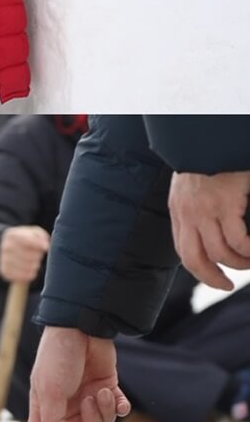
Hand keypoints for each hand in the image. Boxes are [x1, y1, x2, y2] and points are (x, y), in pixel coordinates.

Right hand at [0, 225, 49, 283]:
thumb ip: (41, 237)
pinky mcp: (4, 271)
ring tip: (34, 261)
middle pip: (29, 255)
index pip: (26, 240)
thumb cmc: (27, 240)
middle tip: (38, 254)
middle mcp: (5, 247)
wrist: (11, 250)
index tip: (46, 247)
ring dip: (35, 265)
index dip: (37, 244)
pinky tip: (30, 268)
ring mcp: (3, 260)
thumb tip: (45, 246)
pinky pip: (23, 276)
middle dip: (38, 256)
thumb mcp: (34, 233)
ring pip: (27, 266)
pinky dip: (30, 273)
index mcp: (12, 235)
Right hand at [23, 327, 131, 421]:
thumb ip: (54, 421)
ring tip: (100, 391)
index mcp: (45, 409)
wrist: (81, 327)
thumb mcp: (47, 389)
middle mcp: (65, 408)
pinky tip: (118, 399)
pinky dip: (119, 408)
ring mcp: (86, 399)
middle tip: (88, 402)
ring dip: (104, 412)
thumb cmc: (57, 356)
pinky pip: (117, 412)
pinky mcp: (107, 388)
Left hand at [169, 170, 249, 290]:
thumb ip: (195, 209)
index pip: (183, 250)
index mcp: (178, 211)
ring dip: (238, 263)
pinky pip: (238, 239)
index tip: (213, 278)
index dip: (198, 269)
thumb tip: (206, 231)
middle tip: (227, 285)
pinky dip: (249, 250)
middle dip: (211, 277)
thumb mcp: (191, 187)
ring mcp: (206, 210)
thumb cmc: (208, 159)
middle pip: (195, 259)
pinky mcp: (225, 204)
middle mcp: (188, 214)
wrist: (210, 136)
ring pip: (221, 252)